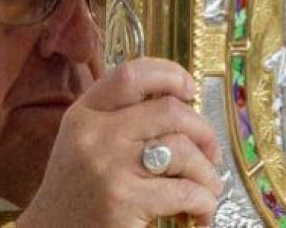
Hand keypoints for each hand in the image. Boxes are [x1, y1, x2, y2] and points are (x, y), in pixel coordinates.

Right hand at [17, 58, 221, 227]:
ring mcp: (109, 167)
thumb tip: (177, 102)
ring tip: (207, 187)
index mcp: (84, 114)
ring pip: (182, 150)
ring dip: (207, 172)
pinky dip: (203, 201)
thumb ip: (117, 118)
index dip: (168, 74)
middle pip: (169, 110)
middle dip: (202, 130)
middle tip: (210, 151)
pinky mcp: (124, 200)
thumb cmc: (76, 191)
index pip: (131, 74)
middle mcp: (95, 134)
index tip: (188, 88)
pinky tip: (199, 211)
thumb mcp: (83, 142)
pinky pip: (184, 191)